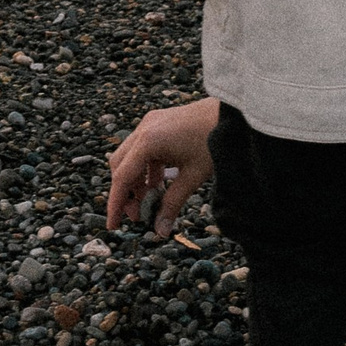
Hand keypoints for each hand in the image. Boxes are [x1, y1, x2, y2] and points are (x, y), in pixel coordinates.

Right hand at [103, 98, 218, 235]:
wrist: (231, 114)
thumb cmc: (213, 140)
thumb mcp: (192, 177)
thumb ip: (172, 204)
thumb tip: (160, 231)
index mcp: (148, 141)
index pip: (122, 177)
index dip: (116, 203)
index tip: (113, 225)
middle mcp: (144, 129)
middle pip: (120, 165)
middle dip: (125, 192)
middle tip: (138, 215)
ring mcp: (151, 123)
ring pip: (130, 157)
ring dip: (136, 181)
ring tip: (150, 202)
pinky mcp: (159, 123)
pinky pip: (142, 149)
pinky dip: (146, 169)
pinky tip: (159, 184)